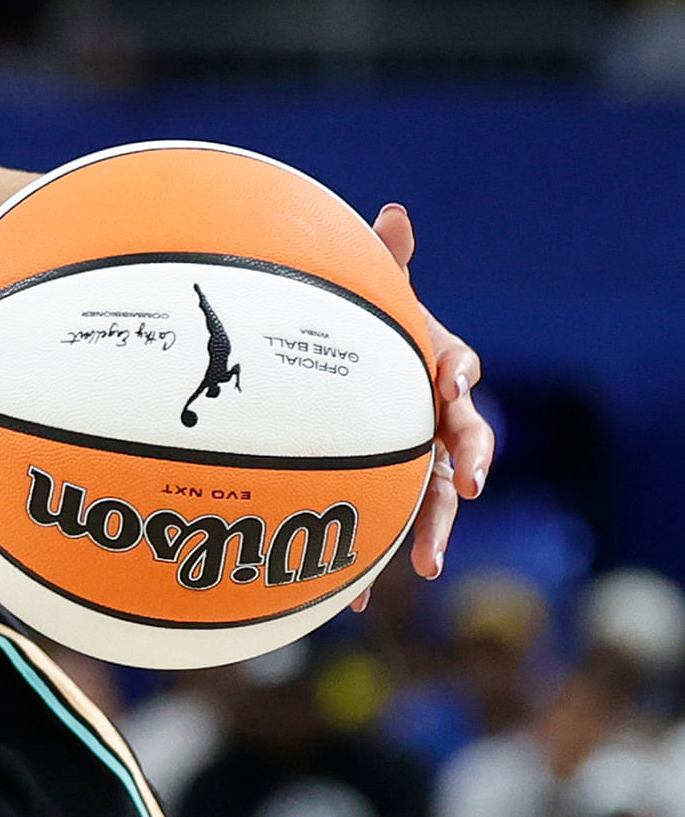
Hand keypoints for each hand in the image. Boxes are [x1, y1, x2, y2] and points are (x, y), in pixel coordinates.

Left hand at [377, 202, 491, 586]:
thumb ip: (382, 261)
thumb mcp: (371, 297)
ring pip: (433, 497)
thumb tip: (392, 214)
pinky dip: (372, 561)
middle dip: (467, 466)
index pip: (460, 372)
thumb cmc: (366, 328)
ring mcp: (417, 457)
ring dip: (431, 531)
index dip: (458, 375)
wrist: (348, 367)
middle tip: (468, 485)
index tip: (452, 381)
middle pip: (463, 443)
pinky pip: (387, 524)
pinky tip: (355, 603)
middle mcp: (436, 417)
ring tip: (425, 567)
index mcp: (435, 369)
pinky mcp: (391, 489)